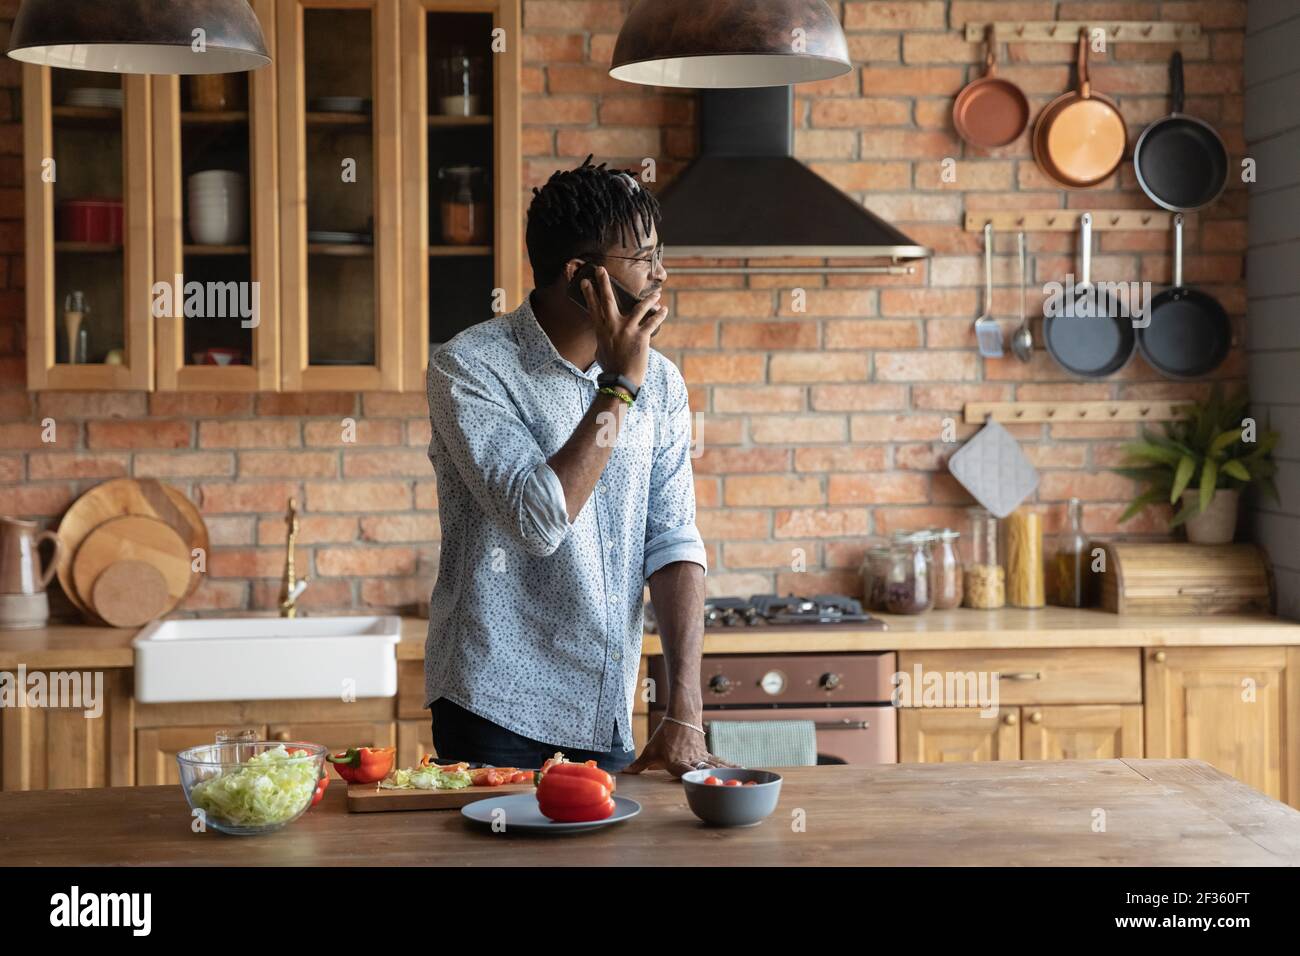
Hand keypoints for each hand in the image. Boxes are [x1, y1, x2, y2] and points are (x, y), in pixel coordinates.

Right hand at [581, 266, 666, 390]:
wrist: (621, 380)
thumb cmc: (610, 368)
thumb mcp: (601, 350)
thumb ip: (604, 338)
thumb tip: (604, 334)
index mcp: (601, 330)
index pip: (593, 307)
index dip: (589, 293)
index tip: (586, 281)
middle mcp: (612, 326)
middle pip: (608, 299)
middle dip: (604, 283)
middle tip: (601, 269)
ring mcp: (627, 330)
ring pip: (639, 307)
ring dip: (649, 299)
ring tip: (657, 293)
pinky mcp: (641, 336)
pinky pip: (652, 322)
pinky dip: (659, 315)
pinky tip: (664, 309)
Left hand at [622, 719, 738, 777]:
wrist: (681, 716)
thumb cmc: (664, 735)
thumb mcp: (650, 750)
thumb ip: (639, 764)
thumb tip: (623, 773)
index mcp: (676, 761)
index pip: (683, 771)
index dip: (689, 777)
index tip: (697, 784)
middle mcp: (691, 760)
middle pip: (702, 770)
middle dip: (712, 779)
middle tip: (723, 786)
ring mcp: (701, 756)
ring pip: (714, 765)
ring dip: (726, 772)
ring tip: (741, 777)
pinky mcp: (707, 752)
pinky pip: (720, 760)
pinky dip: (730, 764)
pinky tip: (743, 768)